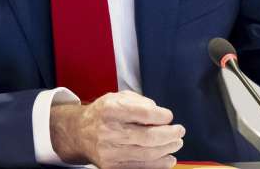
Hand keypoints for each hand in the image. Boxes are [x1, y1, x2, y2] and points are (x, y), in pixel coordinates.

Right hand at [50, 90, 184, 168]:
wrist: (79, 132)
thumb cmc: (104, 113)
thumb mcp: (119, 97)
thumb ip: (140, 102)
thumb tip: (160, 114)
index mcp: (111, 110)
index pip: (144, 114)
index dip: (162, 116)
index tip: (169, 116)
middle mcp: (109, 131)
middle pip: (148, 137)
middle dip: (170, 135)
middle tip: (180, 131)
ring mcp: (109, 152)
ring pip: (146, 155)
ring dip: (167, 150)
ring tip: (177, 144)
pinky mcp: (111, 167)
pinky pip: (140, 168)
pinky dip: (158, 165)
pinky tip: (168, 159)